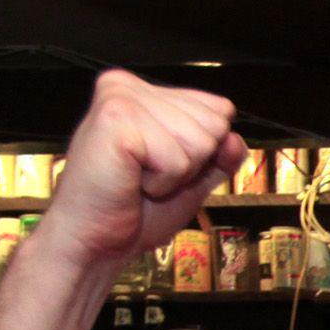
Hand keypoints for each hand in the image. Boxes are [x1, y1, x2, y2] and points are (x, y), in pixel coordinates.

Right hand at [36, 68, 248, 274]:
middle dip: (191, 164)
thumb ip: (219, 158)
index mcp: (144, 93)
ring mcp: (121, 99)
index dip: (204, 152)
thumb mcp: (191, 181)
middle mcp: (129, 87)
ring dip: (176, 175)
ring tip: (138, 179)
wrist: (94, 243)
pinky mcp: (117, 120)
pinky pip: (178, 159)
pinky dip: (162, 182)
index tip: (162, 166)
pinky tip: (131, 182)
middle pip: (214, 123)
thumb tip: (236, 139)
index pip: (217, 108)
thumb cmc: (133, 213)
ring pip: (200, 140)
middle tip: (147, 177)